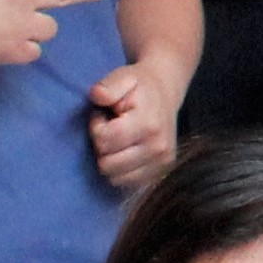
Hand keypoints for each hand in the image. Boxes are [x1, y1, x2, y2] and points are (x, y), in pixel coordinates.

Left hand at [87, 55, 182, 191]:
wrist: (166, 92)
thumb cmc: (139, 86)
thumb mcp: (123, 77)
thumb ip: (108, 86)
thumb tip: (97, 95)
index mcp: (148, 125)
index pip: (104, 141)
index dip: (96, 127)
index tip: (104, 115)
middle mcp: (158, 148)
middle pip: (107, 164)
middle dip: (103, 147)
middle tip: (112, 128)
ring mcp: (162, 163)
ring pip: (115, 178)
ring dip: (111, 159)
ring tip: (120, 139)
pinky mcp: (162, 172)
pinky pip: (127, 184)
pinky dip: (121, 170)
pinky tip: (127, 151)